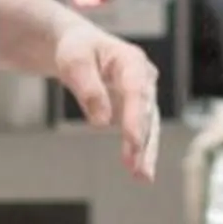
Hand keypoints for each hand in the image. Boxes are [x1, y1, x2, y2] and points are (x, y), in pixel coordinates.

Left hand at [53, 22, 161, 182]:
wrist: (79, 47)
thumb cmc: (77, 50)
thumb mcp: (74, 61)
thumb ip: (88, 88)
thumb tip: (102, 121)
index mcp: (131, 60)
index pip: (136, 91)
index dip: (134, 116)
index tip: (132, 140)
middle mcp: (144, 78)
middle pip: (146, 112)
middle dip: (142, 141)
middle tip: (137, 167)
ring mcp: (142, 95)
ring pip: (148, 126)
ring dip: (145, 151)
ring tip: (142, 176)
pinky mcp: (136, 110)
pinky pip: (140, 132)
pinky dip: (139, 151)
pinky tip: (138, 171)